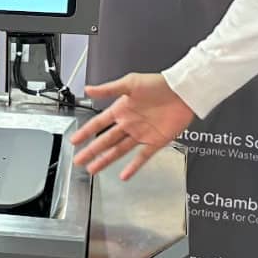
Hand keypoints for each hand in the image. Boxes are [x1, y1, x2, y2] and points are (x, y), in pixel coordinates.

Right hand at [70, 73, 194, 179]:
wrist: (183, 91)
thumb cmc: (159, 84)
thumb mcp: (130, 82)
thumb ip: (108, 89)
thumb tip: (88, 89)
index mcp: (121, 109)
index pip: (98, 123)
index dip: (85, 132)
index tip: (74, 140)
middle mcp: (129, 123)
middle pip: (105, 140)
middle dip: (91, 151)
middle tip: (79, 160)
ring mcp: (141, 134)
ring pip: (119, 151)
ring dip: (106, 160)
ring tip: (93, 169)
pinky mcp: (155, 141)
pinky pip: (142, 157)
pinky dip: (133, 167)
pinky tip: (124, 175)